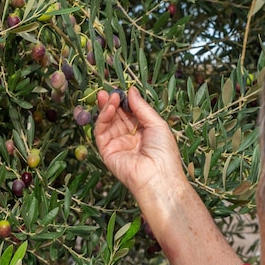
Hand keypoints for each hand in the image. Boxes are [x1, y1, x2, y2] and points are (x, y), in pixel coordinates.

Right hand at [94, 87, 184, 201]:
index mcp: (143, 132)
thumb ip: (141, 107)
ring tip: (107, 96)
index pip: (130, 113)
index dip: (124, 101)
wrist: (157, 175)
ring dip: (106, 108)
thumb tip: (131, 90)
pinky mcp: (107, 151)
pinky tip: (109, 108)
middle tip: (108, 90)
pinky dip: (103, 118)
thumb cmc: (163, 152)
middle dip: (112, 102)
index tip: (120, 89)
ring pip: (107, 122)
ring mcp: (117, 144)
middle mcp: (129, 138)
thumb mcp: (156, 123)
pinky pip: (101, 132)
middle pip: (117, 116)